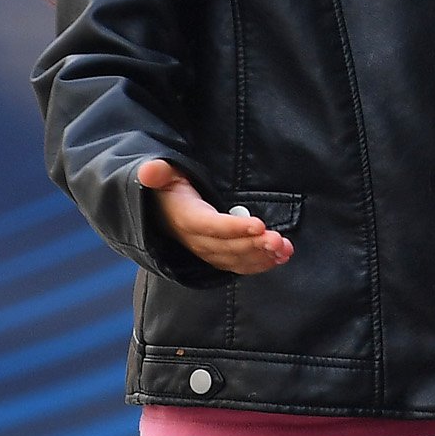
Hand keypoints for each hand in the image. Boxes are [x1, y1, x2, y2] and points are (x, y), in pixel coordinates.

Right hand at [138, 159, 290, 274]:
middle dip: (255, 245)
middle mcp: (196, 239)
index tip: (259, 225)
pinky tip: (279, 258)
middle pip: (227, 247)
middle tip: (278, 241)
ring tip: (284, 250)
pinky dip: (259, 263)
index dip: (234, 228)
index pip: (211, 226)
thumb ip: (158, 172)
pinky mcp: (216, 255)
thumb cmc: (167, 187)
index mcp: (185, 218)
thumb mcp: (161, 174)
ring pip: (235, 258)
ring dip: (261, 256)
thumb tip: (150, 171)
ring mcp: (206, 250)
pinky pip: (237, 264)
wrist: (159, 210)